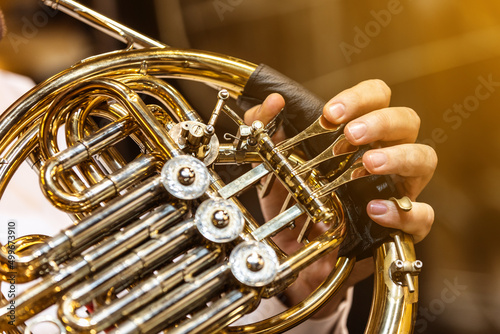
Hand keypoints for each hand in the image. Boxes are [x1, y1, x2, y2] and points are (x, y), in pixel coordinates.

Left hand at [243, 79, 436, 316]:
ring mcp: (397, 188)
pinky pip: (421, 216)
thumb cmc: (294, 200)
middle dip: (380, 122)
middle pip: (407, 121)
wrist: (296, 250)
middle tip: (350, 135)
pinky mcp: (400, 225)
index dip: (360, 98)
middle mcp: (385, 154)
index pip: (377, 98)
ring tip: (369, 163)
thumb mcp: (273, 164)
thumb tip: (271, 102)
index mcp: (360, 134)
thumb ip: (266, 129)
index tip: (330, 113)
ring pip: (424, 159)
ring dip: (399, 157)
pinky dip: (403, 211)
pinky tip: (374, 209)